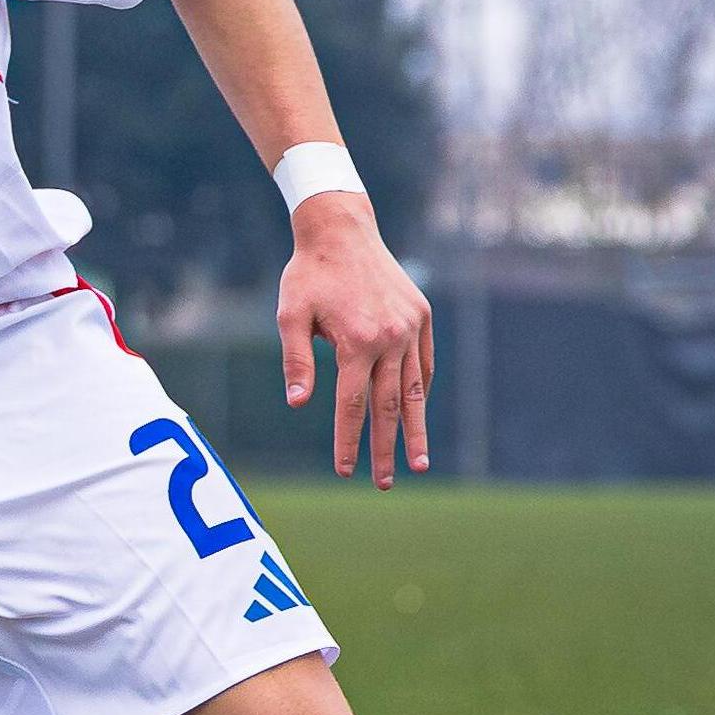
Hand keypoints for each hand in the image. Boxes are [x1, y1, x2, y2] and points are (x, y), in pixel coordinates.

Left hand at [276, 193, 434, 487]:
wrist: (341, 231)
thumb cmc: (308, 275)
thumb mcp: (290, 316)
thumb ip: (297, 361)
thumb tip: (298, 405)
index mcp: (358, 343)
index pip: (352, 406)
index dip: (348, 441)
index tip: (345, 470)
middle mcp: (391, 339)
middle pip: (389, 407)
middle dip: (386, 448)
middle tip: (387, 483)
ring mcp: (411, 328)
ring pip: (415, 390)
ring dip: (415, 428)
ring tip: (419, 462)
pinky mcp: (421, 317)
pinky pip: (423, 364)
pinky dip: (421, 390)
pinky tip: (417, 413)